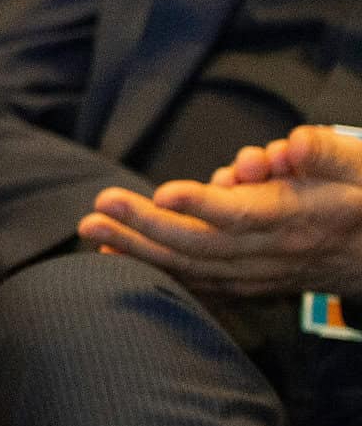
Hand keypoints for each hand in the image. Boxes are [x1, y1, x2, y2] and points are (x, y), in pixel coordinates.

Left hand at [78, 129, 361, 298]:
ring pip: (192, 265)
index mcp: (298, 217)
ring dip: (139, 249)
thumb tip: (293, 144)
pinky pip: (198, 281)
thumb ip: (327, 152)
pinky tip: (118, 258)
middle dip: (145, 226)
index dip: (202, 205)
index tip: (163, 191)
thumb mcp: (360, 167)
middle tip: (97, 208)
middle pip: (202, 242)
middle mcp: (272, 250)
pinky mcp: (250, 280)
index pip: (243, 215)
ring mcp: (259, 271)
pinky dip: (158, 271)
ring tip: (91, 232)